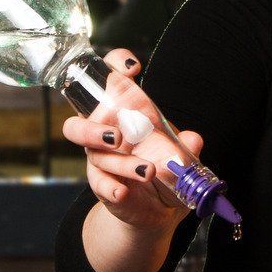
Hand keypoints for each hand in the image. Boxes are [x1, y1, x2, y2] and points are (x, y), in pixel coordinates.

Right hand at [62, 48, 203, 232]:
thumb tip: (193, 140)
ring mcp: (100, 161)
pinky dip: (112, 189)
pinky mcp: (103, 186)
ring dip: (122, 164)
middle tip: (118, 137)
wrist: (156, 206)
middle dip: (92, 129)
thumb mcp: (178, 151)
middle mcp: (104, 134)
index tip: (132, 67)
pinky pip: (100, 186)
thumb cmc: (162, 163)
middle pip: (78, 126)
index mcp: (121, 113)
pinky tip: (124, 192)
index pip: (108, 81)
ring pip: (96, 158)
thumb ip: (185, 144)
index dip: (113, 66)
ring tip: (148, 171)